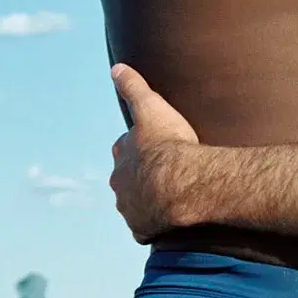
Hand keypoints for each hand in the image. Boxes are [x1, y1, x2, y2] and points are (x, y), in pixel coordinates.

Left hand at [110, 65, 200, 242]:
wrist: (181, 185)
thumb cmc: (168, 145)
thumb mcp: (150, 107)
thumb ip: (133, 87)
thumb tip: (116, 68)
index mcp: (122, 158)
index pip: (125, 149)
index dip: (137, 145)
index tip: (152, 144)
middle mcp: (120, 186)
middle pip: (127, 179)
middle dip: (140, 175)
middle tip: (163, 171)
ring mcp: (131, 210)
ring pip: (137, 204)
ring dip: (149, 200)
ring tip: (171, 195)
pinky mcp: (144, 230)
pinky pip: (149, 227)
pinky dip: (156, 223)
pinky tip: (171, 218)